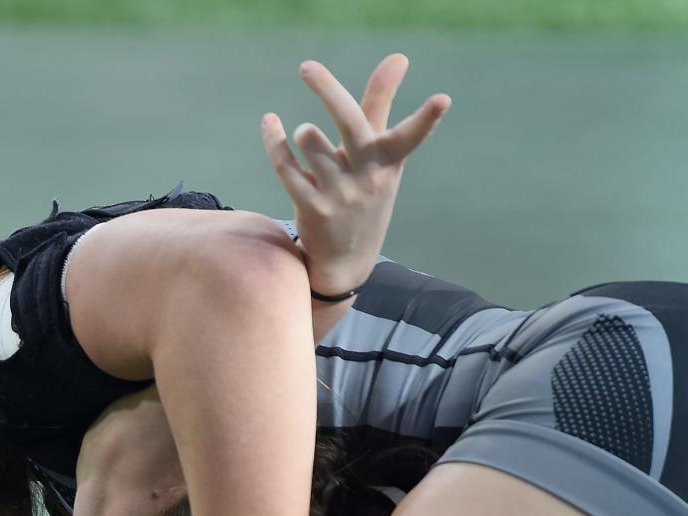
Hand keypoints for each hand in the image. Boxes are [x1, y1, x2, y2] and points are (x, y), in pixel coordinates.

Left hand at [262, 54, 449, 296]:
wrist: (346, 261)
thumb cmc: (366, 193)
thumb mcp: (381, 155)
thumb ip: (381, 105)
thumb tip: (398, 56)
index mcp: (388, 161)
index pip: (409, 137)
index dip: (426, 119)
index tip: (443, 100)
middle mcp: (367, 177)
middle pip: (350, 123)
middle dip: (328, 91)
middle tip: (306, 66)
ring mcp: (339, 194)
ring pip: (313, 144)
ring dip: (305, 134)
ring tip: (305, 134)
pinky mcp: (311, 208)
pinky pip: (286, 166)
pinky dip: (275, 141)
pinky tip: (270, 122)